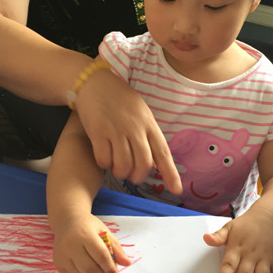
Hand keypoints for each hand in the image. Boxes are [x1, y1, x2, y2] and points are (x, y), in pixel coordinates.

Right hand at [52, 213, 130, 272]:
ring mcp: (62, 255)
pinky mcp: (57, 263)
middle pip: (90, 269)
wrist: (67, 221)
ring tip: (93, 263)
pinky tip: (82, 265)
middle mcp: (70, 245)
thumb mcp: (105, 232)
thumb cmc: (89, 227)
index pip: (100, 256)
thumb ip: (116, 248)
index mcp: (85, 235)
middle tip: (105, 269)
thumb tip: (127, 263)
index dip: (110, 268)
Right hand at [75, 69, 182, 194]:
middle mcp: (135, 128)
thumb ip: (148, 135)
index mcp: (149, 124)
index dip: (170, 174)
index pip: (163, 153)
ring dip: (120, 172)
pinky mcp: (98, 131)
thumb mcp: (141, 113)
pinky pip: (104, 158)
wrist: (95, 82)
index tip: (177, 191)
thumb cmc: (119, 99)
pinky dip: (104, 163)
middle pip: (143, 164)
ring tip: (116, 168)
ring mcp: (117, 130)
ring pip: (123, 165)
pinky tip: (102, 158)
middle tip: (131, 176)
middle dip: (138, 176)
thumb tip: (154, 162)